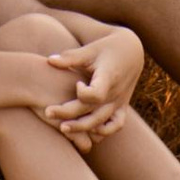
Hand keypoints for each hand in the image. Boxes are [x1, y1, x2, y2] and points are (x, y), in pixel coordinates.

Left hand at [31, 25, 141, 145]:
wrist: (131, 51)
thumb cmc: (106, 48)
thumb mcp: (90, 49)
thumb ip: (71, 57)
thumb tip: (49, 60)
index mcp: (108, 78)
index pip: (97, 94)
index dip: (84, 93)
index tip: (77, 83)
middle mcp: (115, 94)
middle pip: (93, 112)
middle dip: (69, 114)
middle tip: (48, 112)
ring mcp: (119, 103)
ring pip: (102, 124)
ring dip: (82, 128)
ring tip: (62, 128)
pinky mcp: (121, 107)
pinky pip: (116, 126)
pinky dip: (104, 131)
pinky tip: (88, 131)